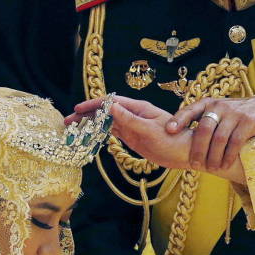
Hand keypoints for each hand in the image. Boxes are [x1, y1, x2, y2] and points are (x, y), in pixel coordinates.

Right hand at [70, 96, 193, 169]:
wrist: (186, 152)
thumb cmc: (172, 140)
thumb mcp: (149, 129)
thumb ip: (129, 119)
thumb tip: (110, 106)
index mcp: (138, 108)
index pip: (111, 102)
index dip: (93, 105)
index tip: (78, 109)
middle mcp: (133, 114)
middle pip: (105, 111)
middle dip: (86, 115)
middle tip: (68, 122)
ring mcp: (132, 126)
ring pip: (107, 122)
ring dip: (90, 124)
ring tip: (73, 129)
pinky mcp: (132, 137)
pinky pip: (113, 132)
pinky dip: (100, 133)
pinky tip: (89, 135)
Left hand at [166, 96, 254, 170]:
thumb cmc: (234, 115)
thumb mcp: (217, 113)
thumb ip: (202, 122)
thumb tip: (179, 142)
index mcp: (208, 104)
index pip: (190, 110)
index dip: (179, 120)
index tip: (169, 131)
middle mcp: (219, 106)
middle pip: (204, 129)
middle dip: (198, 150)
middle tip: (194, 165)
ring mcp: (234, 113)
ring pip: (219, 138)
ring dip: (213, 156)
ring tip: (210, 168)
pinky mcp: (248, 121)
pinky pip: (235, 142)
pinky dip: (228, 156)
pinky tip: (224, 165)